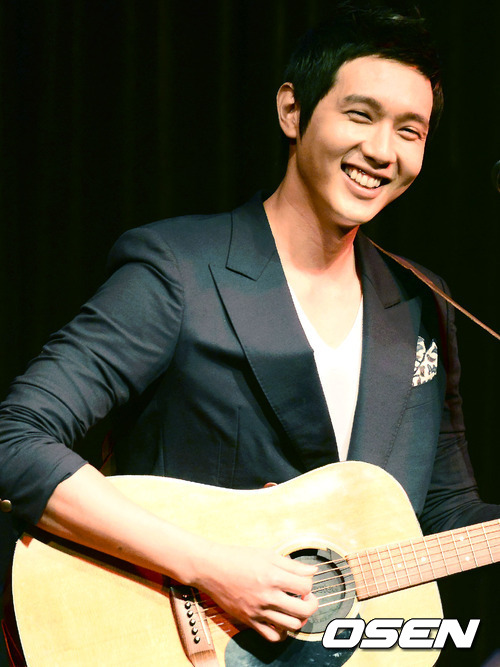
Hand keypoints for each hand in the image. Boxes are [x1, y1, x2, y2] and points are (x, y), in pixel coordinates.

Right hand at [192, 542, 317, 641]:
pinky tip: (281, 620)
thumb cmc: (238, 558)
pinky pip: (272, 636)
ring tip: (295, 608)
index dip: (309, 583)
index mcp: (272, 576)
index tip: (304, 581)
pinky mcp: (249, 621)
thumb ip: (291, 565)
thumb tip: (312, 571)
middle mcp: (267, 596)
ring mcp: (258, 611)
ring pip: (292, 625)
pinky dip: (282, 632)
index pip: (305, 586)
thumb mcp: (267, 555)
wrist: (211, 568)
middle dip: (312, 603)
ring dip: (299, 618)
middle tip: (307, 597)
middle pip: (303, 610)